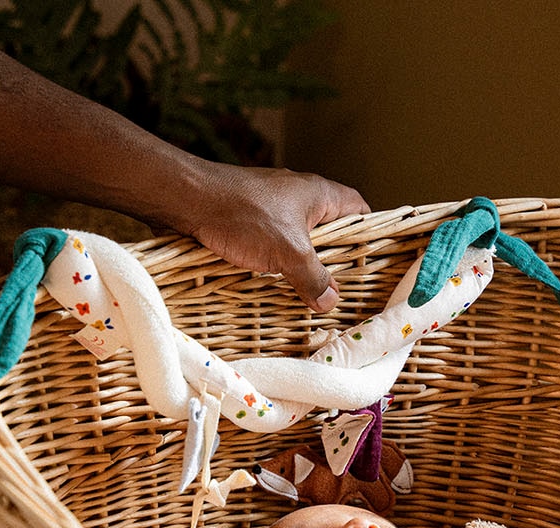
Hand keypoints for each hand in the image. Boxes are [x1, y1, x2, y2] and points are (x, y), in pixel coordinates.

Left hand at [180, 163, 369, 312]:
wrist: (189, 199)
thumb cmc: (243, 215)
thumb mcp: (288, 253)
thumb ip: (313, 277)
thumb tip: (330, 300)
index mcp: (319, 194)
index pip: (359, 210)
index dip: (369, 235)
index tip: (370, 262)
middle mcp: (298, 196)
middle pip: (329, 228)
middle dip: (332, 257)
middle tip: (337, 286)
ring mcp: (273, 205)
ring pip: (299, 237)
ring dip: (301, 261)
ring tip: (306, 289)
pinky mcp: (250, 216)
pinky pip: (274, 240)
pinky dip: (276, 259)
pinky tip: (272, 279)